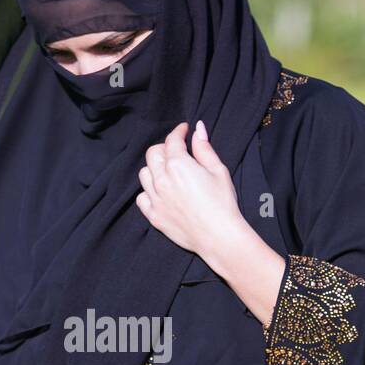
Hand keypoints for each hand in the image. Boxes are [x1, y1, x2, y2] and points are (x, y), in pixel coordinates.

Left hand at [136, 120, 243, 261]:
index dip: (178, 131)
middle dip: (164, 147)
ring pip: (144, 174)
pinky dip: (148, 192)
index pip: (172, 140)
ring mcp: (155, 199)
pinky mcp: (154, 216)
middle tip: (176, 151)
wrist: (219, 236)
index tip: (183, 130)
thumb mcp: (218, 170)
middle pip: (153, 154)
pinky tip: (159, 192)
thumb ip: (204, 148)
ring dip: (154, 168)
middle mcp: (162, 179)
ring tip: (167, 171)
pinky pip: (141, 198)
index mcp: (178, 165)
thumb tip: (198, 129)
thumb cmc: (222, 203)